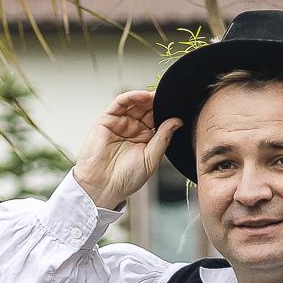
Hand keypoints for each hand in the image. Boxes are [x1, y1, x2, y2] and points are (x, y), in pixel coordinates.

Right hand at [73, 90, 181, 209]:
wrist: (103, 187)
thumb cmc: (126, 179)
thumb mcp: (151, 159)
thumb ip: (163, 138)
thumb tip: (177, 121)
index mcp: (145, 139)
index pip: (157, 120)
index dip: (166, 112)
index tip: (178, 106)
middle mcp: (133, 130)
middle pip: (147, 109)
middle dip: (157, 102)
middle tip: (169, 97)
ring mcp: (120, 124)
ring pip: (134, 104)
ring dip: (146, 97)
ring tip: (157, 95)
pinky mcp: (106, 120)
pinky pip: (119, 103)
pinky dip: (131, 96)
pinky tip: (143, 96)